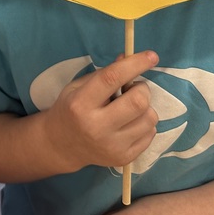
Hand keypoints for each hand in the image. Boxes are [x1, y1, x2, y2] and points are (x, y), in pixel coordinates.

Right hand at [42, 51, 158, 173]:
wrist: (62, 146)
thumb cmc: (71, 109)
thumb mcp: (79, 86)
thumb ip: (105, 73)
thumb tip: (129, 57)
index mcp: (81, 104)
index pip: (112, 79)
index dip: (134, 64)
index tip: (152, 56)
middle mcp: (97, 127)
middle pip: (138, 102)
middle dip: (142, 89)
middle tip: (133, 88)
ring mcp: (112, 146)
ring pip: (150, 119)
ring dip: (145, 107)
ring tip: (130, 108)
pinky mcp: (124, 158)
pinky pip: (151, 134)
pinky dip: (145, 123)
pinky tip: (130, 123)